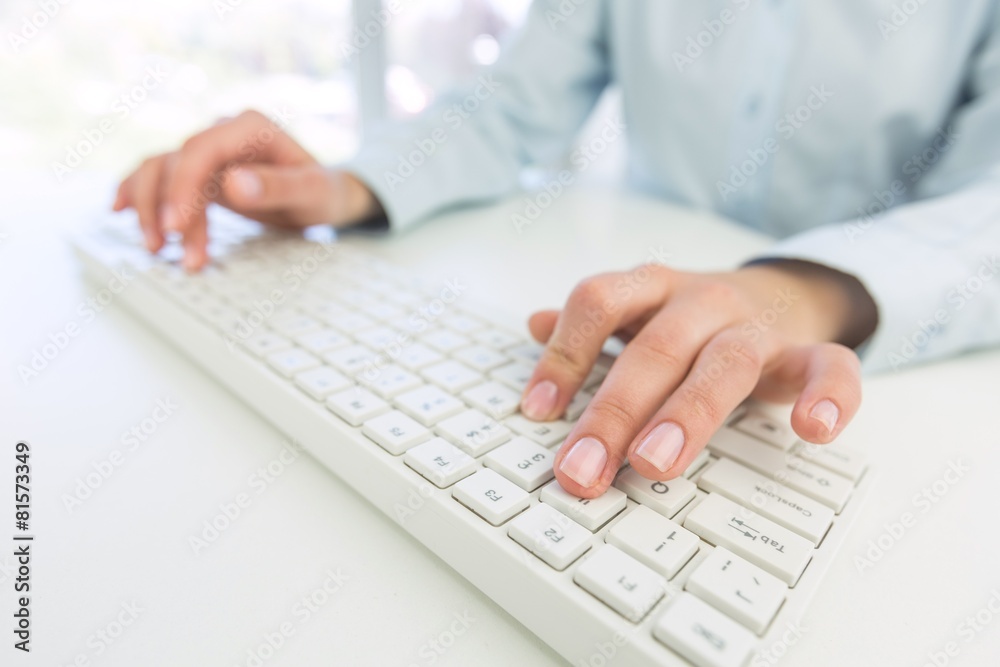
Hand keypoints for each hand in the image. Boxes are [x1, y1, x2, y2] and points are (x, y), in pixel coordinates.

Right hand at [113, 109, 380, 270]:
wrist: (326, 196)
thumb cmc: (323, 193)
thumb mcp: (312, 193)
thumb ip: (277, 187)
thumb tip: (234, 184)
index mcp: (250, 127)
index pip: (201, 151)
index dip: (182, 188)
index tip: (177, 226)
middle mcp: (224, 133)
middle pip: (175, 163)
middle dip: (167, 209)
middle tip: (170, 250)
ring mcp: (209, 152)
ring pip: (160, 170)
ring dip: (150, 209)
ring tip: (155, 249)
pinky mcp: (201, 173)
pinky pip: (160, 176)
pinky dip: (138, 193)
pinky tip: (118, 210)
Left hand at [519, 260, 876, 497]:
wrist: (782, 293)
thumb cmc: (696, 318)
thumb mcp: (642, 308)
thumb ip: (594, 322)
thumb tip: (534, 325)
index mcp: (654, 288)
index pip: (600, 303)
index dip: (567, 353)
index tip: (538, 411)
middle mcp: (703, 300)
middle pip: (655, 349)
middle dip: (612, 412)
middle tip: (582, 469)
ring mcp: (758, 327)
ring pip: (724, 363)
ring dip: (686, 414)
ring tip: (653, 464)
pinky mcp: (809, 353)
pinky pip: (829, 368)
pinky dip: (828, 396)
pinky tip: (813, 430)